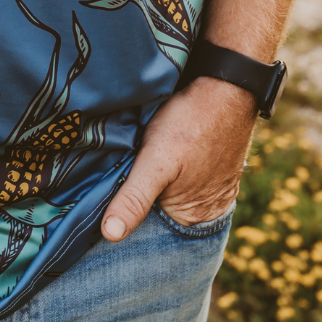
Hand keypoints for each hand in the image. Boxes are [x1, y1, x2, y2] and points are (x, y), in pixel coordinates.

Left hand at [101, 75, 255, 241]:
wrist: (227, 86)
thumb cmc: (193, 122)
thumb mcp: (157, 161)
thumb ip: (135, 198)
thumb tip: (111, 235)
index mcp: (193, 218)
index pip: (147, 230)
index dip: (122, 217)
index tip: (94, 207)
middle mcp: (204, 210)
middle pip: (155, 213)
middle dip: (130, 200)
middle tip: (101, 181)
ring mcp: (206, 186)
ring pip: (161, 193)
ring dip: (141, 182)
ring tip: (120, 165)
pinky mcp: (205, 165)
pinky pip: (174, 175)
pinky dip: (156, 167)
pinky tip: (143, 152)